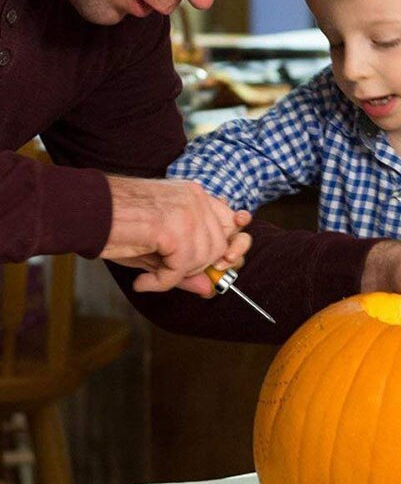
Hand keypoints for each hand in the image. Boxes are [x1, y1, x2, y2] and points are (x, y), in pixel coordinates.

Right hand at [101, 176, 251, 294]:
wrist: (84, 210)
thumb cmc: (116, 224)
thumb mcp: (158, 246)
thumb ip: (187, 264)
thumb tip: (210, 288)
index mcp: (194, 196)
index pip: (232, 221)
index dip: (231, 246)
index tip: (222, 262)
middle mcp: (196, 199)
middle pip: (220, 245)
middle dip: (199, 268)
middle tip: (170, 274)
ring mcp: (187, 212)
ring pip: (203, 258)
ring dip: (177, 275)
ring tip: (151, 275)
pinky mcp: (173, 228)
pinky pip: (181, 268)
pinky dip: (162, 282)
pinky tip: (143, 281)